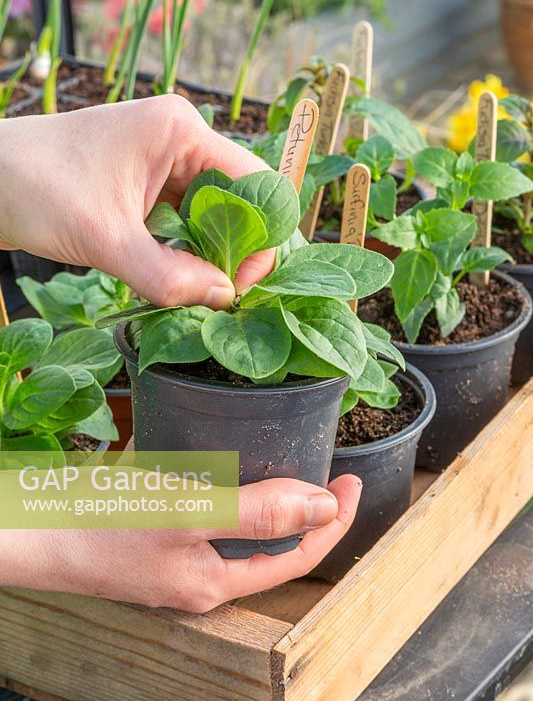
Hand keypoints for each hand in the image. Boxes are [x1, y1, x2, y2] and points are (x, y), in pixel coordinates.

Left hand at [0, 96, 273, 307]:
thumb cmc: (34, 189)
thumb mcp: (106, 240)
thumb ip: (169, 276)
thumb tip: (224, 298)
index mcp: (179, 131)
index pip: (252, 182)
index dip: (259, 234)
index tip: (241, 281)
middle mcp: (178, 139)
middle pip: (234, 198)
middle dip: (231, 246)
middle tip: (218, 292)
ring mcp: (160, 159)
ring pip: (207, 212)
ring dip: (205, 250)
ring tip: (194, 288)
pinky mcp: (142, 181)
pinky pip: (180, 218)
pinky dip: (181, 248)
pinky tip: (172, 274)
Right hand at [0, 476, 359, 610]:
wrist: (35, 530)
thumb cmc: (108, 525)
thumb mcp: (189, 514)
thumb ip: (257, 513)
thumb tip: (323, 507)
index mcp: (215, 582)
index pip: (295, 557)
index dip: (331, 522)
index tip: (351, 482)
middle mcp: (199, 577)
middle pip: (270, 546)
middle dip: (305, 511)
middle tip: (327, 469)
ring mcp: (175, 559)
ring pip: (238, 528)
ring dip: (266, 497)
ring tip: (286, 461)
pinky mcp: (155, 537)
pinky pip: (204, 513)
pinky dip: (223, 487)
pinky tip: (220, 457)